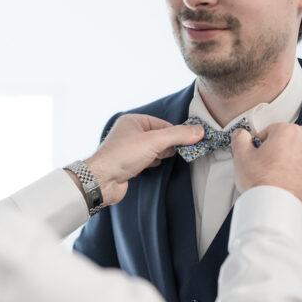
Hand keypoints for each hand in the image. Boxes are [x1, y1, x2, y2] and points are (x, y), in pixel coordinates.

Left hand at [84, 114, 203, 205]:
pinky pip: (149, 160)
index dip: (176, 133)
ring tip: (157, 159)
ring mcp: (130, 149)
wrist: (102, 180)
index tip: (191, 140)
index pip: (163, 124)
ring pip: (156, 149)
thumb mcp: (154, 141)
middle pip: (161, 137)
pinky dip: (154, 163)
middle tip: (175, 151)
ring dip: (161, 155)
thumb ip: (178, 135)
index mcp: (133, 121)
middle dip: (169, 145)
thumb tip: (199, 131)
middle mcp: (131, 133)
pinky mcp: (131, 164)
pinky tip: (152, 167)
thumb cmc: (121, 156)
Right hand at [232, 124, 301, 210]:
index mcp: (287, 133)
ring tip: (299, 162)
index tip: (260, 148)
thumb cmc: (259, 181)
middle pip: (300, 135)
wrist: (271, 204)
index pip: (275, 128)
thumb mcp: (241, 156)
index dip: (265, 139)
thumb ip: (240, 139)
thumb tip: (241, 133)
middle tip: (275, 157)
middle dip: (288, 143)